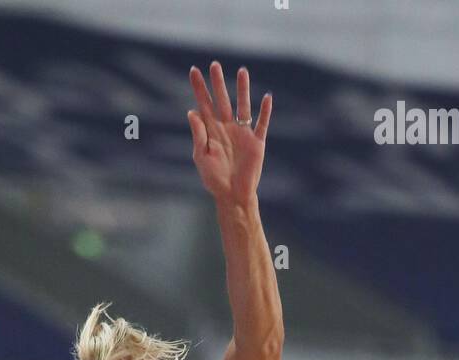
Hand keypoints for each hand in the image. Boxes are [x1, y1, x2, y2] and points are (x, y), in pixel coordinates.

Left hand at [188, 62, 271, 205]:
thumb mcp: (202, 157)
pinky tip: (267, 97)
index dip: (199, 88)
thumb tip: (192, 112)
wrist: (233, 196)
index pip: (204, 104)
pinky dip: (265, 111)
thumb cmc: (214, 179)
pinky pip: (262, 123)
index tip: (194, 71)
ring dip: (243, 89)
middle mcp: (227, 128)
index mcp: (211, 131)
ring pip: (243, 106)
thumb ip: (198, 134)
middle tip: (215, 65)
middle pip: (222, 100)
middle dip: (218, 83)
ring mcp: (242, 133)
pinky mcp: (256, 142)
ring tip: (242, 71)